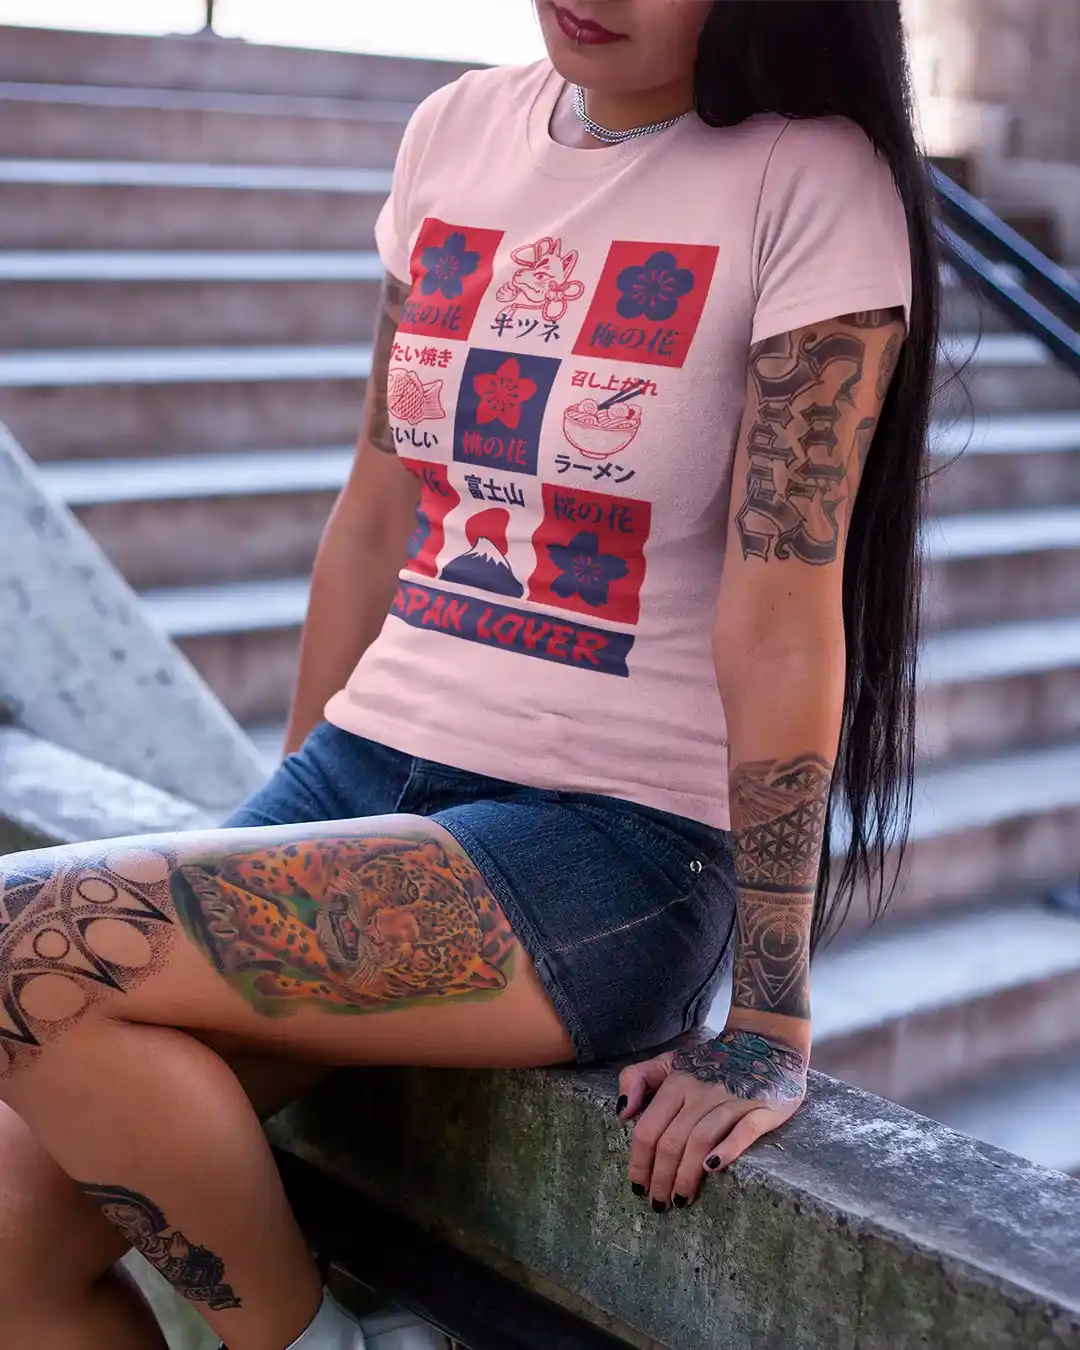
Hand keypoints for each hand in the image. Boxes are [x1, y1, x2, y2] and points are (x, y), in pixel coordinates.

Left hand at [617, 1026, 807, 1209]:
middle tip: (659, 1203)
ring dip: (687, 1175)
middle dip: (662, 1177)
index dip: (640, 1161)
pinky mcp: (762, 1109)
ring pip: (701, 1140)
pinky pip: (744, 1131)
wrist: (763, 1044)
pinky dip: (727, 1150)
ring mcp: (732, 1100)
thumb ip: (637, 1078)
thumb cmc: (710, 1062)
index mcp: (676, 1082)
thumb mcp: (669, 1062)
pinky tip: (713, 1169)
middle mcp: (701, 1091)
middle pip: (673, 1141)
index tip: (638, 1187)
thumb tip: (621, 1113)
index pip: (649, 1129)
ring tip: (681, 1199)